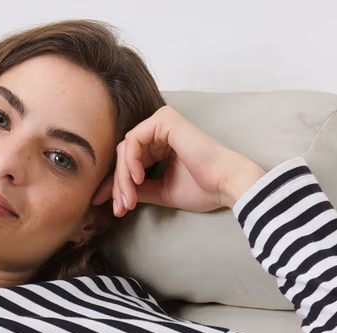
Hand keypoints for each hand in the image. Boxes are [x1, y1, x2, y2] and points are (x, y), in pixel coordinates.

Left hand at [92, 105, 265, 215]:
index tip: (111, 207)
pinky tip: (138, 179)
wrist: (225, 184)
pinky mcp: (164, 120)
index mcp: (161, 144)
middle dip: (118, 184)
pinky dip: (130, 162)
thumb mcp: (162, 191)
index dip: (116, 185)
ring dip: (122, 178)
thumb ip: (139, 189)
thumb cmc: (202, 189)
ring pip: (126, 149)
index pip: (129, 161)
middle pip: (124, 155)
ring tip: (129, 200)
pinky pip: (133, 140)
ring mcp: (162, 122)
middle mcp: (160, 130)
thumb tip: (114, 196)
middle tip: (119, 208)